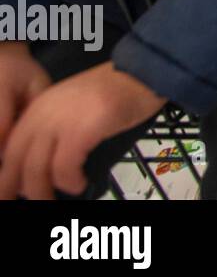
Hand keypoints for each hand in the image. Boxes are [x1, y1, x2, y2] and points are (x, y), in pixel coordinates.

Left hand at [0, 63, 163, 199]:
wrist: (143, 73)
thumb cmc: (116, 92)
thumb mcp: (75, 105)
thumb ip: (56, 128)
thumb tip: (45, 165)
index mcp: (39, 107)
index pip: (10, 147)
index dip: (8, 173)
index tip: (12, 190)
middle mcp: (44, 112)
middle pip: (17, 160)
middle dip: (16, 188)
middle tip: (26, 203)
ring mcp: (62, 120)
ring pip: (36, 168)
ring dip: (42, 191)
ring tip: (53, 200)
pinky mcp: (83, 129)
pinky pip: (64, 167)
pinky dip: (69, 182)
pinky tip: (80, 184)